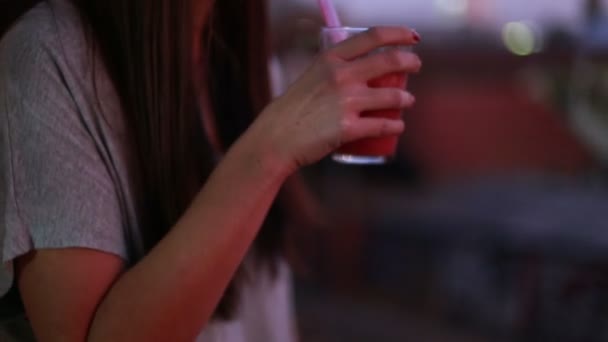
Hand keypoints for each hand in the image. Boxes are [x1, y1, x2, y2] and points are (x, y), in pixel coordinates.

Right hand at [250, 26, 421, 172]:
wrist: (276, 138)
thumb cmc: (292, 110)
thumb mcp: (311, 77)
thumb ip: (333, 70)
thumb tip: (358, 69)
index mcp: (330, 58)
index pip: (373, 37)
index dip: (399, 33)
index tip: (412, 36)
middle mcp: (341, 76)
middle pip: (390, 61)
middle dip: (411, 62)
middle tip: (416, 66)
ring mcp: (346, 102)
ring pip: (393, 97)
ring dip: (406, 99)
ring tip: (408, 102)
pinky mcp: (348, 129)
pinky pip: (383, 125)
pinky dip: (396, 126)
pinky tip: (398, 126)